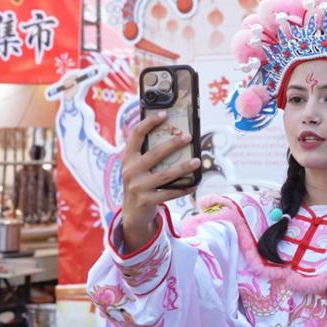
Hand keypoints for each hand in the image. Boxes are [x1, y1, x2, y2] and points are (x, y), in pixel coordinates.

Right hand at [120, 112, 199, 249]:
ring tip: (198, 161)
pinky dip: (184, 188)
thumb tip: (175, 134)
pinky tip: (195, 183)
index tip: (164, 114)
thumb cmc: (140, 183)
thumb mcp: (138, 168)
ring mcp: (138, 187)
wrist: (133, 213)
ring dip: (184, 167)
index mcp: (128, 158)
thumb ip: (148, 153)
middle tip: (188, 136)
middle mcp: (131, 171)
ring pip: (166, 174)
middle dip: (173, 144)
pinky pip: (170, 193)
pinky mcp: (147, 200)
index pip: (136, 135)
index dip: (149, 123)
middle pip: (155, 154)